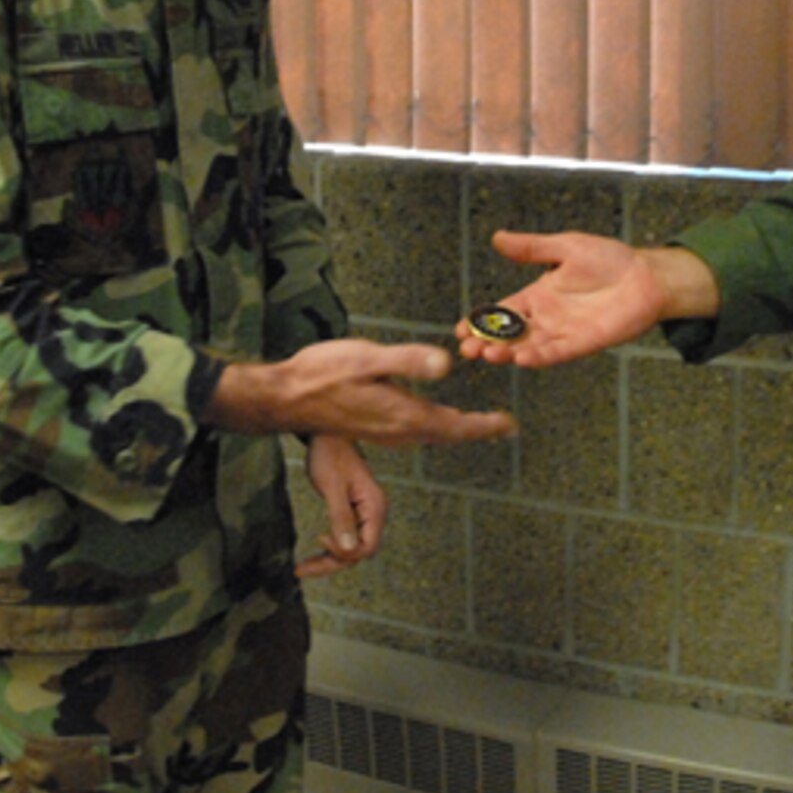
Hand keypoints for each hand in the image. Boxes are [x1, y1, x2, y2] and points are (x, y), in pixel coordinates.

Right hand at [205, 340, 516, 443]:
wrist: (284, 396)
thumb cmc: (321, 375)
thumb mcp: (367, 358)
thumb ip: (407, 361)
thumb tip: (447, 364)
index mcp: (402, 415)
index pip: (453, 426)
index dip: (483, 427)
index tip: (508, 426)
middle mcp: (397, 429)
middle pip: (447, 434)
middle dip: (476, 430)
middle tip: (502, 427)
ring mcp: (383, 430)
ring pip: (430, 434)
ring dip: (455, 428)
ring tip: (476, 423)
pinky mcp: (371, 425)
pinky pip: (413, 430)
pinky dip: (432, 424)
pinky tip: (431, 416)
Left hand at [295, 435, 385, 579]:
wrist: (326, 435)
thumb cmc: (329, 455)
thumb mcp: (331, 486)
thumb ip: (341, 517)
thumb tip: (347, 550)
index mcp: (374, 506)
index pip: (367, 547)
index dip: (344, 552)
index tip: (319, 537)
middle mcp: (374, 512)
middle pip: (359, 552)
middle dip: (331, 563)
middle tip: (301, 569)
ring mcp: (365, 513)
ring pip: (352, 548)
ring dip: (330, 559)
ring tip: (302, 568)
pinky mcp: (355, 512)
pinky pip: (347, 537)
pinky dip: (332, 547)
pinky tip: (316, 550)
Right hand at [454, 231, 719, 367]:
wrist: (647, 276)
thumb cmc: (609, 259)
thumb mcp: (565, 247)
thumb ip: (532, 248)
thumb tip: (497, 237)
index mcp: (537, 295)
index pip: (502, 311)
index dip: (481, 320)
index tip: (460, 329)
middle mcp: (546, 318)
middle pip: (510, 334)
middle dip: (487, 342)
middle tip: (468, 349)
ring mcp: (563, 333)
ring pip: (528, 346)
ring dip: (508, 352)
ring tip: (489, 354)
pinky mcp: (582, 343)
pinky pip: (556, 353)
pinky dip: (538, 357)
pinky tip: (521, 358)